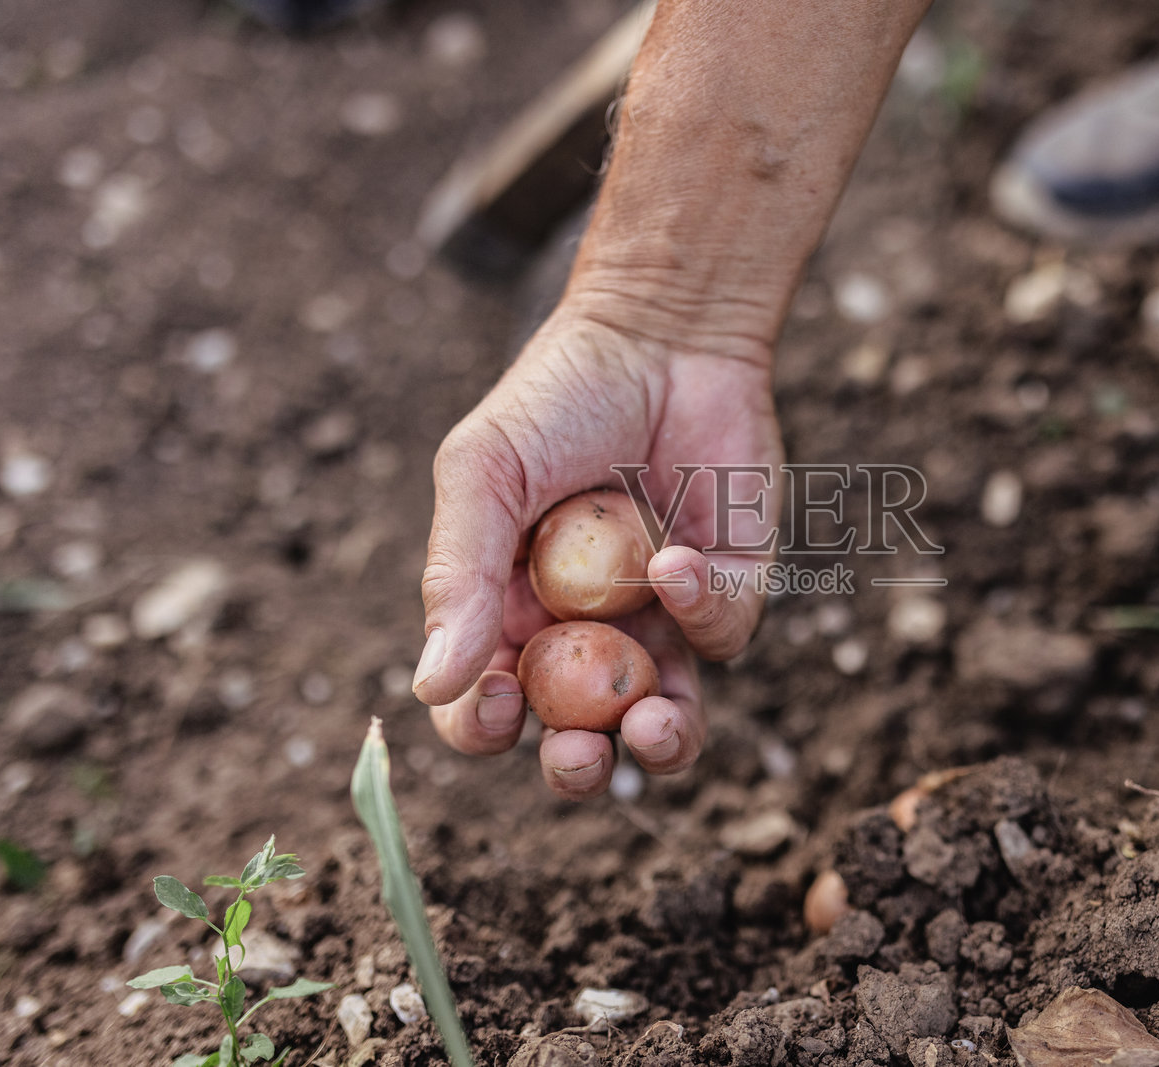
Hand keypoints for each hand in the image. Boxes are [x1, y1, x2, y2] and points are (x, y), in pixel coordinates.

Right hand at [414, 304, 781, 799]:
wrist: (662, 334)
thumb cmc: (555, 398)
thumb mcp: (484, 475)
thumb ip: (457, 577)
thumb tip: (430, 687)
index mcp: (511, 612)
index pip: (488, 703)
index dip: (485, 727)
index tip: (498, 708)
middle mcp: (585, 630)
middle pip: (579, 734)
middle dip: (580, 764)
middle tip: (580, 753)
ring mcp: (660, 616)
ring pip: (664, 715)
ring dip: (658, 741)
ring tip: (649, 724)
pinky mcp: (728, 586)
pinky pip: (721, 634)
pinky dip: (699, 610)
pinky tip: (672, 561)